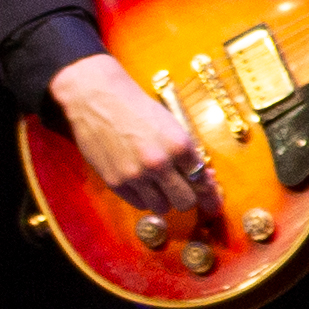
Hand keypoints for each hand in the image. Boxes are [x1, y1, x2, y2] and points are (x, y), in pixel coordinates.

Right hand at [53, 51, 208, 221]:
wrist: (98, 100)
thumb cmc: (140, 110)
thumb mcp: (174, 127)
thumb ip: (189, 155)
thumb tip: (206, 179)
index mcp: (179, 146)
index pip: (202, 182)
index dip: (208, 190)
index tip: (209, 197)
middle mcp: (158, 164)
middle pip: (185, 202)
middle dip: (188, 197)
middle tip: (183, 190)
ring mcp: (134, 175)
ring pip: (162, 208)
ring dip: (165, 200)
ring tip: (161, 186)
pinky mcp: (114, 182)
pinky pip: (139, 204)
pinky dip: (145, 198)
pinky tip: (144, 185)